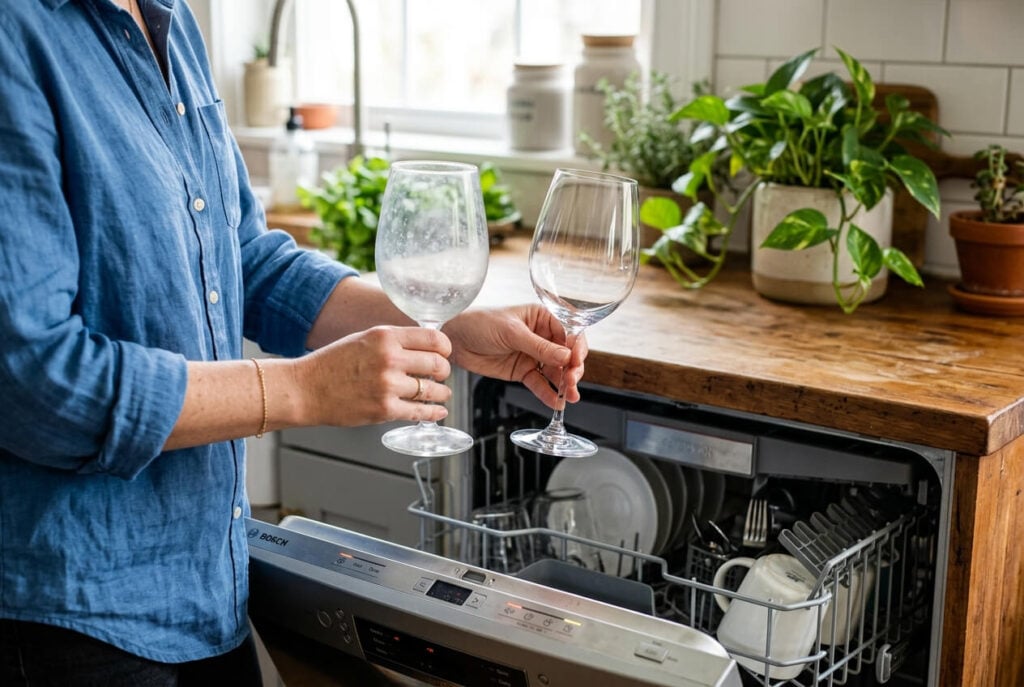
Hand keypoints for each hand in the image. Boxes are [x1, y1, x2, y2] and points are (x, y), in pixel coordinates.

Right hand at [296, 325, 452, 425]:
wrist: (306, 389)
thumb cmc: (331, 364)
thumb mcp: (364, 339)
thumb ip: (393, 341)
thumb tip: (422, 345)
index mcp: (385, 336)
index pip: (433, 339)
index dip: (445, 348)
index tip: (446, 354)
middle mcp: (389, 358)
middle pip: (438, 364)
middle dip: (444, 371)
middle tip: (442, 375)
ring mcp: (387, 385)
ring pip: (432, 390)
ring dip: (441, 393)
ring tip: (440, 393)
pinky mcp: (384, 409)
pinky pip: (420, 412)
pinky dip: (433, 412)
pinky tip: (438, 411)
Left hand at [443, 304, 586, 409]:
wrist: (454, 339)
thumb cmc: (480, 322)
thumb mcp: (511, 332)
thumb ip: (539, 346)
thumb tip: (566, 356)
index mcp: (542, 317)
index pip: (569, 332)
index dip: (577, 347)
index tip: (577, 361)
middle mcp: (541, 336)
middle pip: (567, 354)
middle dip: (572, 369)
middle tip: (571, 380)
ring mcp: (533, 355)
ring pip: (556, 371)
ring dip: (565, 384)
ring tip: (570, 396)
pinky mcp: (523, 371)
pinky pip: (540, 384)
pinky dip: (548, 394)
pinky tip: (556, 403)